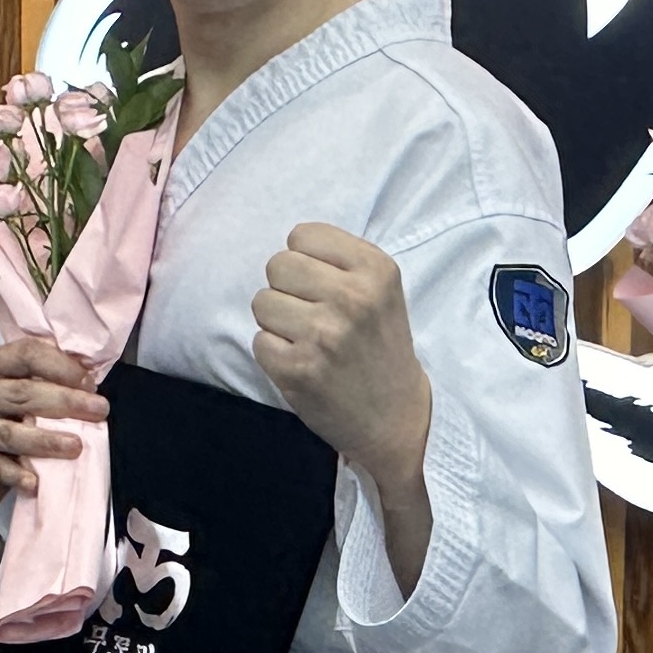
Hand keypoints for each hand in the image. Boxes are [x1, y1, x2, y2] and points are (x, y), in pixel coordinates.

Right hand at [0, 336, 108, 505]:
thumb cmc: (7, 410)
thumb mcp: (16, 382)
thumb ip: (44, 374)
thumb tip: (89, 376)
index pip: (26, 354)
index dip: (61, 366)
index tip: (91, 384)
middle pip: (22, 394)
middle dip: (65, 402)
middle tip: (99, 411)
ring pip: (9, 434)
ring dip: (45, 441)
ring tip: (75, 446)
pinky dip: (17, 475)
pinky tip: (36, 482)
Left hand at [252, 224, 430, 476]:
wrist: (395, 417)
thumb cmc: (381, 347)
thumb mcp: (381, 291)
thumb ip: (340, 261)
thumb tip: (288, 248)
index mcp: (375, 270)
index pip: (302, 235)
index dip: (304, 260)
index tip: (322, 285)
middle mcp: (352, 297)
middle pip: (277, 264)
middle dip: (286, 289)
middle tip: (310, 314)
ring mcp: (323, 334)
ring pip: (261, 302)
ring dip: (277, 322)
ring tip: (307, 340)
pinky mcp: (298, 368)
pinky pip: (258, 341)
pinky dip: (273, 353)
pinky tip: (301, 363)